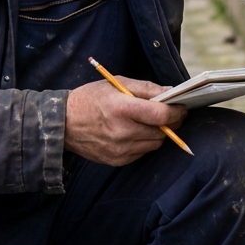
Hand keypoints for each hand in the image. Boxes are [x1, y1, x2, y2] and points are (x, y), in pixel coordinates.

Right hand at [65, 77, 187, 165]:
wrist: (62, 124)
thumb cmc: (90, 99)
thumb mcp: (117, 83)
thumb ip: (146, 88)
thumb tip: (170, 92)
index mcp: (122, 109)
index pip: (161, 115)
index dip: (177, 111)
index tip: (182, 106)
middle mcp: (122, 132)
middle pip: (162, 131)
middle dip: (171, 122)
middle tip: (170, 113)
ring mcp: (120, 149)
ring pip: (155, 143)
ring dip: (158, 133)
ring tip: (150, 121)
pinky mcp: (117, 161)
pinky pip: (142, 152)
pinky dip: (145, 142)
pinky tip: (136, 131)